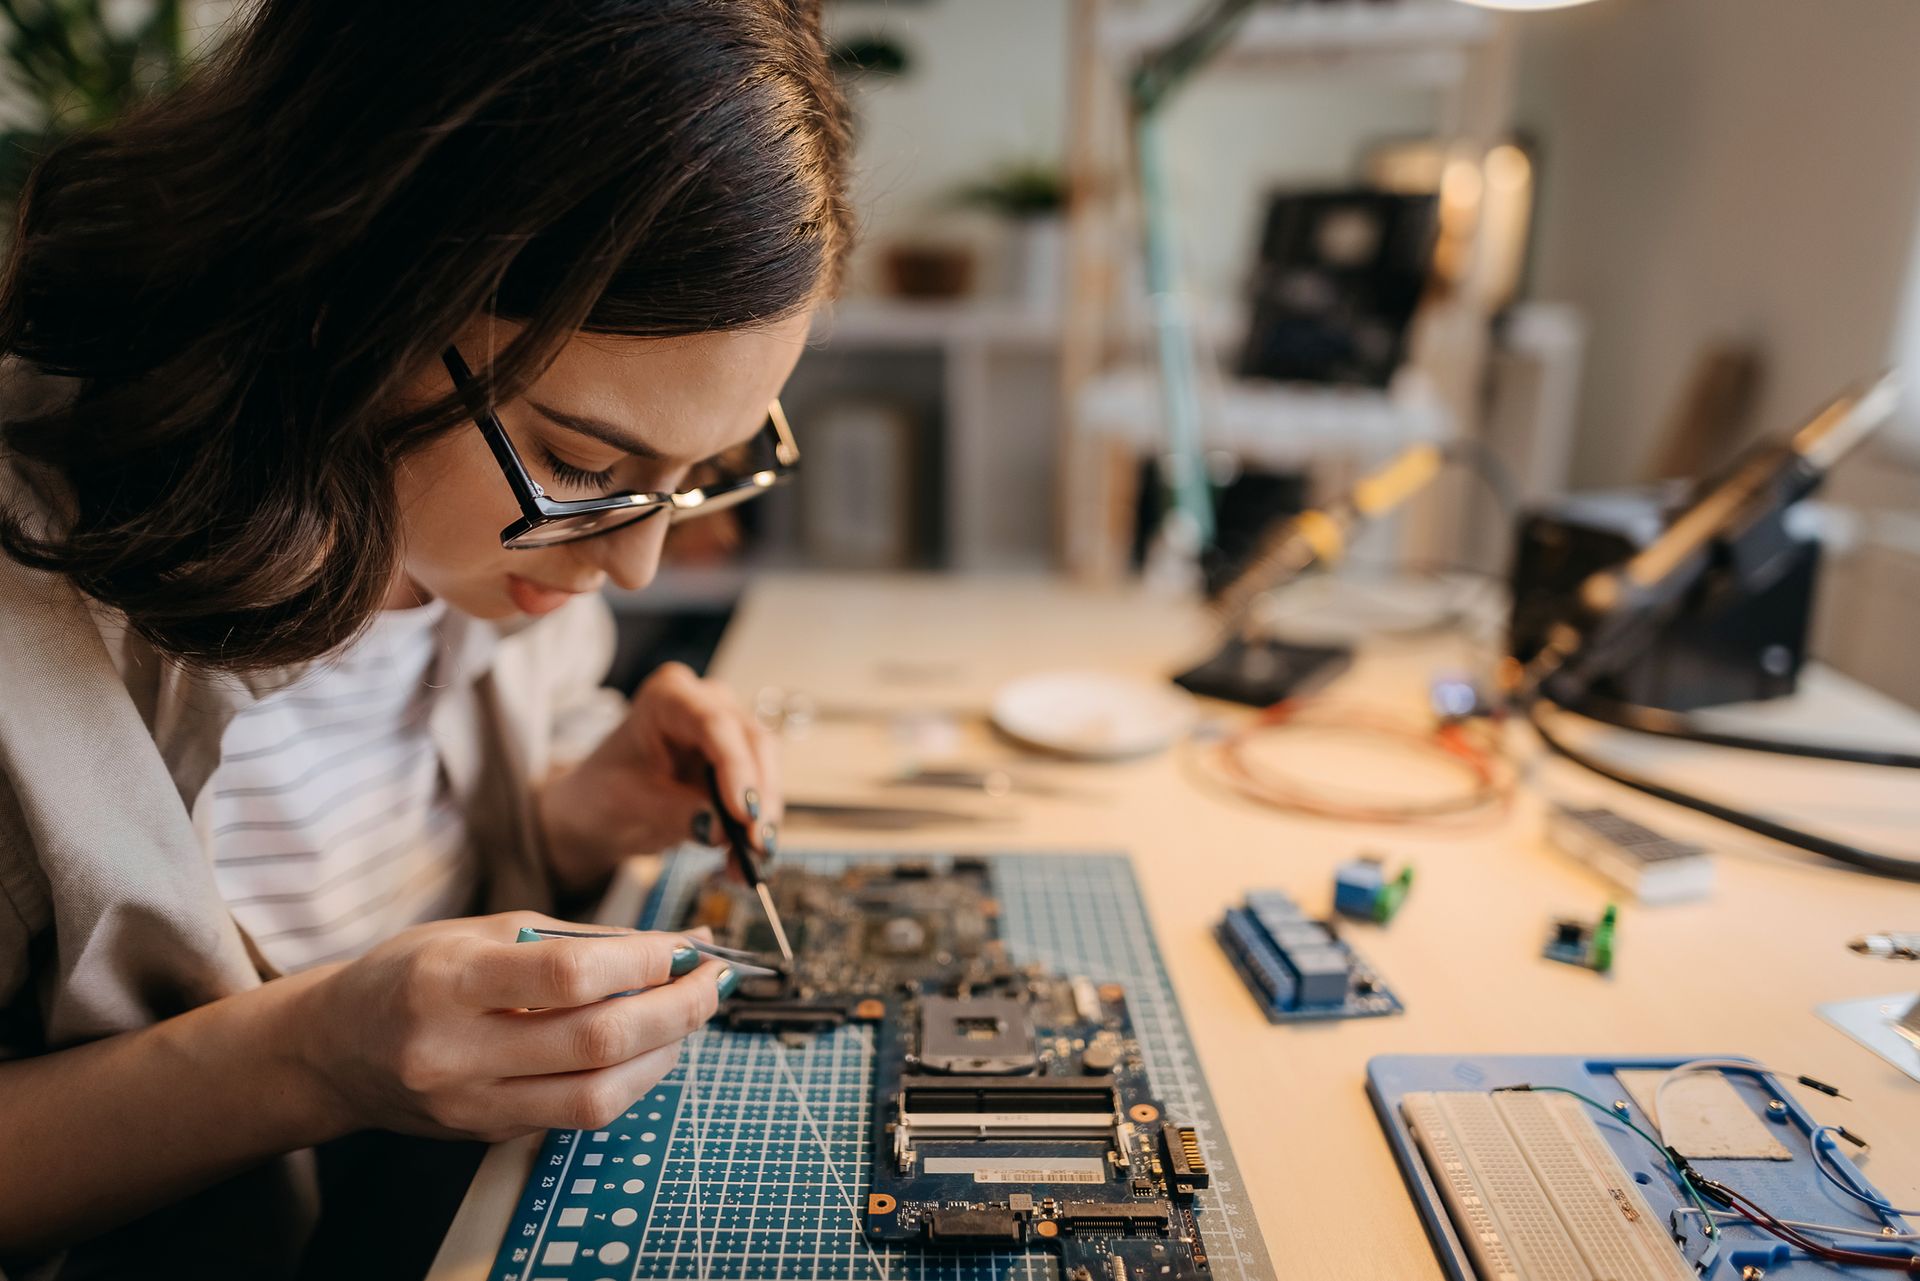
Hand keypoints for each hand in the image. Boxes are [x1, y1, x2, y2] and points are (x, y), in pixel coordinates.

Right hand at [293, 912, 728, 1141]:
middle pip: (595, 1042)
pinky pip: (578, 1115)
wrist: (334, 1049)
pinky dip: (629, 1081)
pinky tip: (648, 1048)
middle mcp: (456, 1053)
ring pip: (597, 1096)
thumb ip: (572, 940)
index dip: (641, 963)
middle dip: (675, 1011)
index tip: (684, 948)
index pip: (567, 975)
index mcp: (448, 983)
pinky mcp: (489, 1135)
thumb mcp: (478, 931)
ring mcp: (472, 1105)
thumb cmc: (411, 973)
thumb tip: (668, 949)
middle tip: (712, 984)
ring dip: (664, 1054)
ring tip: (688, 1017)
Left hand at [537, 661, 782, 891]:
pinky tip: (746, 861)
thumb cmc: (605, 794)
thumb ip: (679, 813)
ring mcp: (728, 731)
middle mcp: (708, 704)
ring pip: (766, 767)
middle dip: (760, 796)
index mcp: (668, 697)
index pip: (715, 724)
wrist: (601, 810)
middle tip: (757, 844)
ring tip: (749, 864)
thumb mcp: (631, 804)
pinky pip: (761, 792)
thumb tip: (724, 829)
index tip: (744, 814)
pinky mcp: (740, 762)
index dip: (736, 768)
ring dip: (763, 817)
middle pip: (752, 741)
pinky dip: (756, 827)